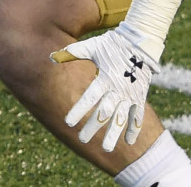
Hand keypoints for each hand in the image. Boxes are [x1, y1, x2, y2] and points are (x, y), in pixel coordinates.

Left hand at [50, 24, 157, 151]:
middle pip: (104, 112)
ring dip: (113, 134)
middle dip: (93, 127)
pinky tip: (129, 142)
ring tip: (106, 149)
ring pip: (121, 118)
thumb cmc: (111, 44)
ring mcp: (130, 94)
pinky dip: (134, 129)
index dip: (79, 110)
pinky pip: (138, 115)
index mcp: (105, 78)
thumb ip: (72, 53)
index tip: (68, 122)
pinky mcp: (139, 96)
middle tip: (82, 140)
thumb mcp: (91, 46)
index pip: (89, 98)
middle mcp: (118, 89)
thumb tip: (51, 57)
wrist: (140, 41)